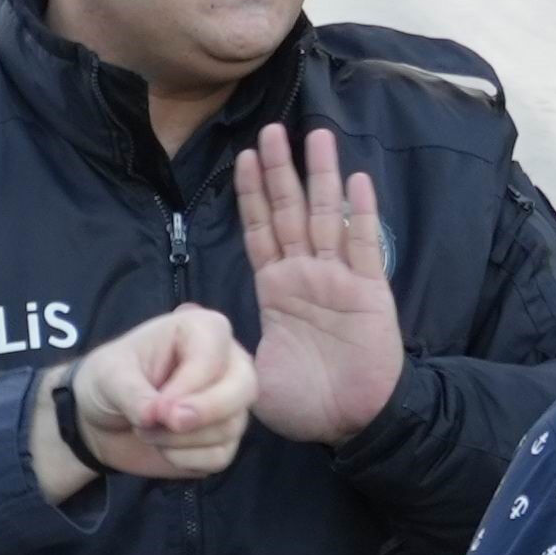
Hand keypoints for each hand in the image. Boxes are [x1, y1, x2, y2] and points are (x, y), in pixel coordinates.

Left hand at [62, 307, 258, 488]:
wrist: (102, 420)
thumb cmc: (109, 380)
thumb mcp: (108, 376)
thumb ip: (133, 393)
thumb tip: (155, 416)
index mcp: (202, 330)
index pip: (214, 354)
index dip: (189, 384)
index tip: (157, 406)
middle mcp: (227, 362)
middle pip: (244, 388)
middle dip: (204, 413)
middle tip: (166, 423)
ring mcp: (230, 403)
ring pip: (230, 427)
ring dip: (180, 439)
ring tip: (146, 430)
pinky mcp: (224, 439)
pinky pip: (220, 456)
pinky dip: (186, 459)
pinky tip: (164, 448)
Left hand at [234, 125, 406, 445]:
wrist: (349, 425)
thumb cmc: (303, 401)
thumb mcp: (246, 370)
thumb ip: (223, 339)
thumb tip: (185, 316)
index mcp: (276, 288)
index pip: (261, 230)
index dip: (252, 194)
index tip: (243, 156)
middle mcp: (306, 275)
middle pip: (291, 211)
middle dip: (281, 170)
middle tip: (272, 129)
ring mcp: (340, 279)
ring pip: (327, 216)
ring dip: (321, 176)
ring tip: (315, 135)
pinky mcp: (370, 292)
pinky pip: (365, 246)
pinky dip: (362, 214)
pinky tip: (358, 180)